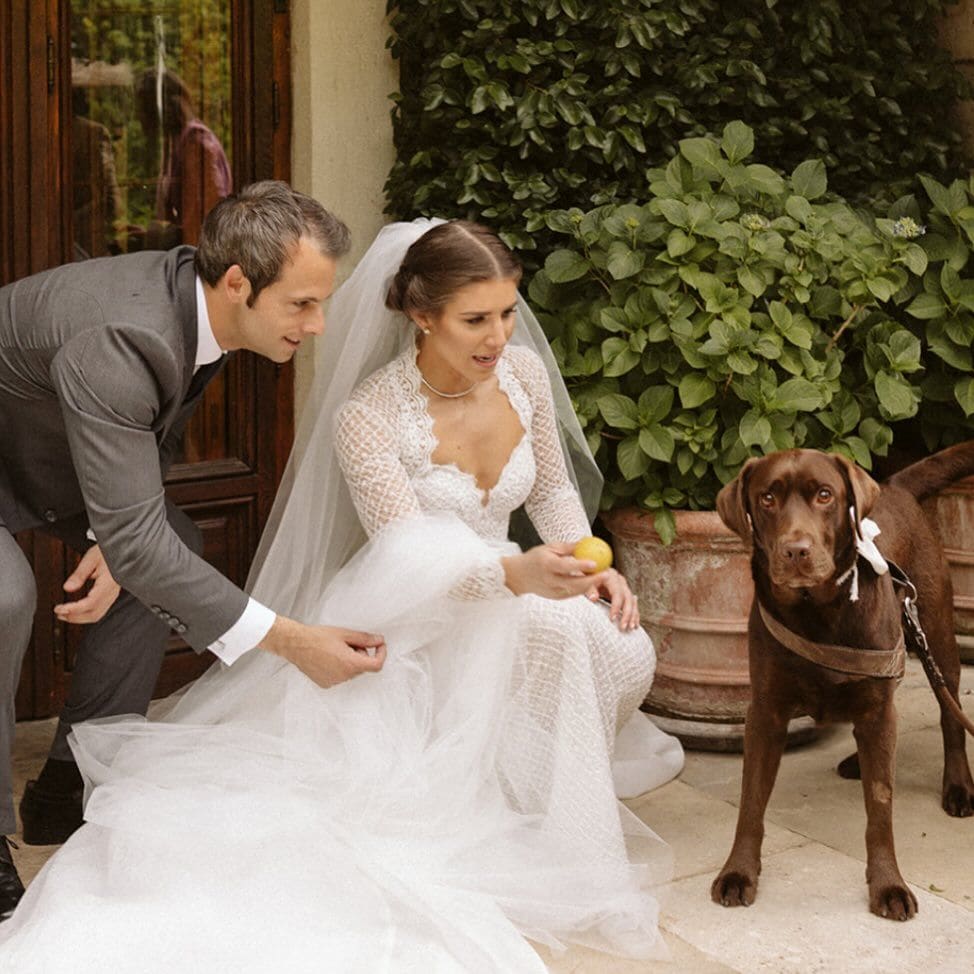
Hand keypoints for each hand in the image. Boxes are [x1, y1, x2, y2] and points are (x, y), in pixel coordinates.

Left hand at [53, 544, 120, 624]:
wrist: (125, 549)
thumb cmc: (110, 550)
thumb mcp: (92, 557)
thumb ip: (79, 574)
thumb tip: (67, 588)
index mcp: (109, 583)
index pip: (90, 603)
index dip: (74, 609)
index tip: (59, 608)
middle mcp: (113, 592)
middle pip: (94, 613)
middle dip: (74, 617)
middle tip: (58, 613)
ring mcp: (113, 595)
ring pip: (97, 614)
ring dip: (79, 618)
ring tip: (64, 614)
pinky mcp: (111, 595)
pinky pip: (100, 610)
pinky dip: (86, 613)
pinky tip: (77, 610)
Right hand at [261, 616, 386, 687]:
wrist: (295, 644)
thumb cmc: (318, 637)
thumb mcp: (345, 634)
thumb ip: (365, 639)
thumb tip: (379, 640)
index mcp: (350, 664)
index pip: (376, 665)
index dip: (381, 654)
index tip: (379, 645)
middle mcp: (344, 676)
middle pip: (363, 667)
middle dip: (361, 654)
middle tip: (349, 642)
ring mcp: (334, 682)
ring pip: (351, 672)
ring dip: (350, 661)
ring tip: (335, 649)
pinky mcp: (325, 684)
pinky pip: (340, 676)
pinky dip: (339, 667)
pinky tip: (327, 657)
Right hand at [501, 542, 608, 599]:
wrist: (519, 576)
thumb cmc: (536, 558)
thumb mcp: (550, 547)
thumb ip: (569, 547)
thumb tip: (587, 541)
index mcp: (547, 565)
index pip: (566, 567)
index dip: (581, 566)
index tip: (594, 563)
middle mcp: (549, 580)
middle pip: (574, 583)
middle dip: (592, 580)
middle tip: (606, 574)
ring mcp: (552, 591)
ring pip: (576, 590)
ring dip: (591, 585)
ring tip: (602, 576)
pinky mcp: (556, 597)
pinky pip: (573, 593)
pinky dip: (583, 588)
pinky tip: (592, 582)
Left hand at [586, 568, 640, 631]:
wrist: (587, 572)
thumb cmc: (584, 577)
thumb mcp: (585, 581)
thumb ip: (589, 589)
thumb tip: (594, 598)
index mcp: (611, 576)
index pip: (617, 593)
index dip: (616, 606)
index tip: (612, 619)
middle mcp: (619, 580)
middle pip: (627, 598)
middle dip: (627, 614)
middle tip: (623, 627)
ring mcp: (623, 586)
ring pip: (632, 601)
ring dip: (633, 615)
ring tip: (631, 627)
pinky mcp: (623, 592)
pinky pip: (632, 603)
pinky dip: (634, 614)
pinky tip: (635, 623)